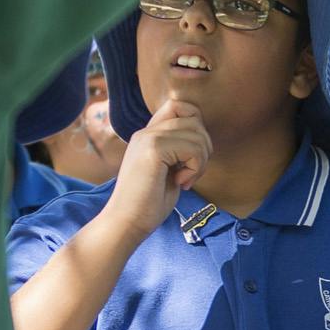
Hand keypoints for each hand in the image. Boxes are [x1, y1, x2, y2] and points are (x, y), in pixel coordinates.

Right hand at [107, 97, 210, 233]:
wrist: (126, 223)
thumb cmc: (149, 204)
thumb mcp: (168, 171)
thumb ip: (179, 151)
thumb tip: (203, 140)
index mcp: (148, 135)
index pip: (179, 106)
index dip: (195, 125)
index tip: (190, 156)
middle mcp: (146, 132)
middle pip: (194, 117)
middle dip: (203, 146)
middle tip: (191, 172)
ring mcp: (148, 138)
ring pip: (197, 133)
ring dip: (200, 161)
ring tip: (185, 179)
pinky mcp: (153, 150)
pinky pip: (193, 148)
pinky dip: (194, 168)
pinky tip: (180, 182)